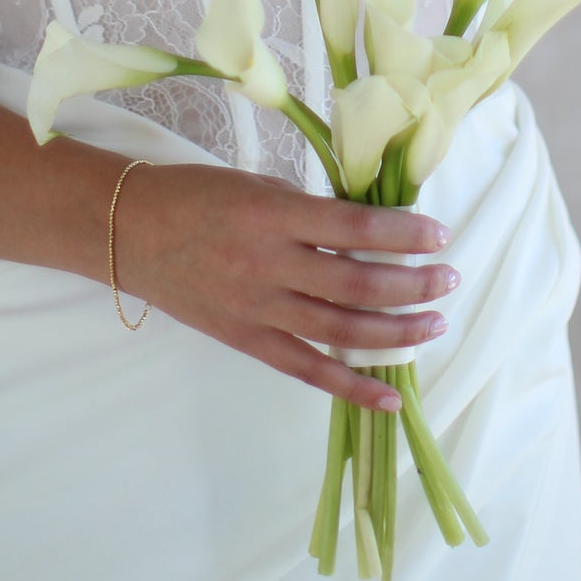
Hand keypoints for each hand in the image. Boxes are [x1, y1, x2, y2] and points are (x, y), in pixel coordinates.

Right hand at [112, 162, 458, 412]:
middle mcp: (268, 265)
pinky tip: (392, 394)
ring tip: (435, 323)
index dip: (402, 233)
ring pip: (341, 329)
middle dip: (412, 283)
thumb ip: (309, 211)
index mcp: (272, 215)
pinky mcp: (247, 341)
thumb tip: (366, 229)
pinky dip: (353, 386)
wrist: (131, 232)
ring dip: (396, 330)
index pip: (352, 227)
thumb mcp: (258, 186)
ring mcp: (258, 309)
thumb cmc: (198, 195)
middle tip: (450, 278)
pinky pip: (308, 370)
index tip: (439, 233)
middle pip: (356, 283)